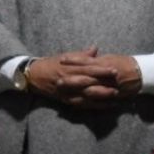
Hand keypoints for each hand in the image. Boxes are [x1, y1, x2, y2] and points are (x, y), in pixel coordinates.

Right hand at [26, 47, 140, 107]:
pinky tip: (106, 105)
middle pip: (90, 82)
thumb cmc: (51, 64)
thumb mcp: (66, 56)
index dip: (102, 70)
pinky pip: (83, 104)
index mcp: (71, 68)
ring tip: (115, 95)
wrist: (34, 76)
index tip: (114, 69)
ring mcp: (69, 92)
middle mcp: (70, 80)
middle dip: (104, 83)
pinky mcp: (67, 100)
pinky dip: (95, 105)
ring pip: (87, 95)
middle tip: (119, 83)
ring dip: (101, 95)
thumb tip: (95, 48)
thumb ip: (82, 55)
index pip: (89, 68)